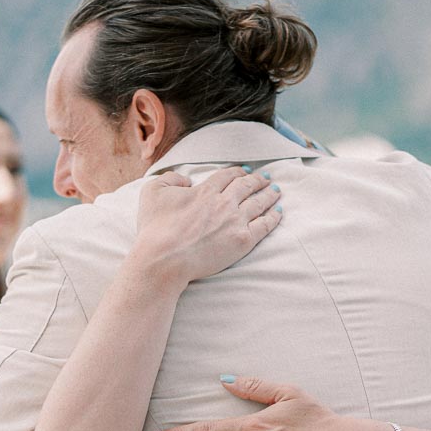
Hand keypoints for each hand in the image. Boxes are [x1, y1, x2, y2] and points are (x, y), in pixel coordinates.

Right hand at [134, 167, 281, 289]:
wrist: (164, 258)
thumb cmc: (155, 229)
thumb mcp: (152, 192)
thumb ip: (170, 179)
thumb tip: (187, 181)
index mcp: (205, 190)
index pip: (227, 176)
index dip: (238, 172)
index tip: (245, 171)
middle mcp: (224, 202)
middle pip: (247, 186)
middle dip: (258, 180)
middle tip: (266, 178)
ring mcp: (235, 221)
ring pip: (258, 203)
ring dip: (269, 194)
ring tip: (276, 191)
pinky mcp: (243, 241)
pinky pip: (264, 225)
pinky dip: (273, 216)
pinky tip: (278, 212)